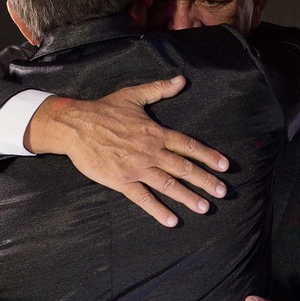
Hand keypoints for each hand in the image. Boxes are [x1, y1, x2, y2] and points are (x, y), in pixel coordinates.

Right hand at [25, 76, 229, 226]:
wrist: (74, 125)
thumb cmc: (104, 109)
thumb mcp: (134, 95)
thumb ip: (160, 90)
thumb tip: (182, 80)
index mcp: (156, 133)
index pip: (188, 146)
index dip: (208, 156)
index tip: (225, 166)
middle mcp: (151, 152)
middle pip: (184, 168)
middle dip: (206, 181)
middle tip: (223, 192)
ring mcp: (137, 168)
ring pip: (168, 185)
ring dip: (188, 197)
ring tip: (205, 208)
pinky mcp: (122, 181)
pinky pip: (143, 198)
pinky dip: (158, 210)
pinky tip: (172, 221)